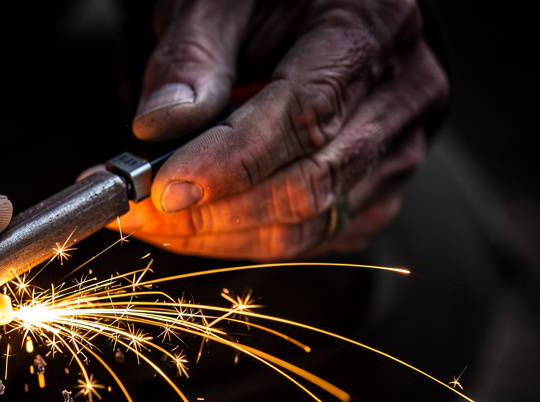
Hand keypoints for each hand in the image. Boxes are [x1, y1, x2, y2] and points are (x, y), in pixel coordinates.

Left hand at [117, 0, 448, 259]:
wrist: (312, 10)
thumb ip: (193, 56)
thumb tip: (159, 129)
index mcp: (370, 26)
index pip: (304, 116)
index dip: (229, 165)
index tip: (162, 189)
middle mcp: (400, 94)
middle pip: (308, 185)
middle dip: (212, 214)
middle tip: (139, 215)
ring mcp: (396, 149)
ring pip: (307, 226)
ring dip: (220, 237)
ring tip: (156, 223)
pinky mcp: (377, 190)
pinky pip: (311, 239)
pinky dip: (245, 241)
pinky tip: (199, 222)